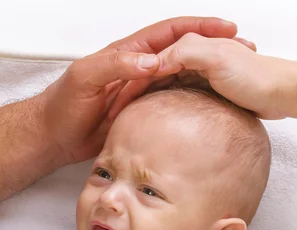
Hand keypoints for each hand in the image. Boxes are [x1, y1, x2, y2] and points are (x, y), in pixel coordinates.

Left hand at [38, 17, 239, 167]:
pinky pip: (173, 103)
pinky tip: (211, 108)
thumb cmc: (63, 104)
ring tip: (236, 79)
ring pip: (183, 78)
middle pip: (183, 52)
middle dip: (213, 48)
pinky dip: (193, 101)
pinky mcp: (143, 113)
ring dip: (208, 76)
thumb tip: (153, 61)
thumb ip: (116, 65)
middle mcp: (140, 69)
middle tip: (242, 52)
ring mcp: (143, 91)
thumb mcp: (86, 78)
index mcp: (128, 53)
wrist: (54, 137)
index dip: (198, 26)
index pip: (169, 32)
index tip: (225, 27)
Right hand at [112, 33, 296, 119]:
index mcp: (193, 47)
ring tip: (135, 116)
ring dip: (153, 98)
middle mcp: (196, 59)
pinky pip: (185, 99)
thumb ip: (183, 53)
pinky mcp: (214, 94)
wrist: (285, 93)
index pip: (155, 59)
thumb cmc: (256, 76)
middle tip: (121, 110)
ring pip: (169, 86)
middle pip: (160, 73)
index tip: (121, 98)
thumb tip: (154, 63)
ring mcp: (204, 77)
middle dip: (140, 88)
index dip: (136, 77)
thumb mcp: (215, 57)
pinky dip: (172, 107)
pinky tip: (165, 121)